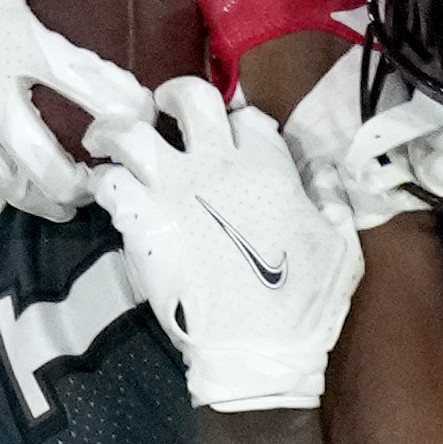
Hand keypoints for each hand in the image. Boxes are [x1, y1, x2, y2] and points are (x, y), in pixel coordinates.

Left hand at [85, 77, 359, 412]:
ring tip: (106, 139)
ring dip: (116, 129)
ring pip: (132, 133)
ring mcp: (174, 190)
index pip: (246, 118)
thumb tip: (320, 170)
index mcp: (268, 166)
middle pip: (188, 99)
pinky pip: (111, 182)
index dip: (234, 122)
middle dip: (171, 94)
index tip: (226, 134)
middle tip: (158, 107)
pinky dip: (103, 180)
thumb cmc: (303, 303)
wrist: (256, 349)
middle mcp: (217, 165)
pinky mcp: (142, 222)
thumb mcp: (340, 245)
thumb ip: (330, 198)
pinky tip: (102, 186)